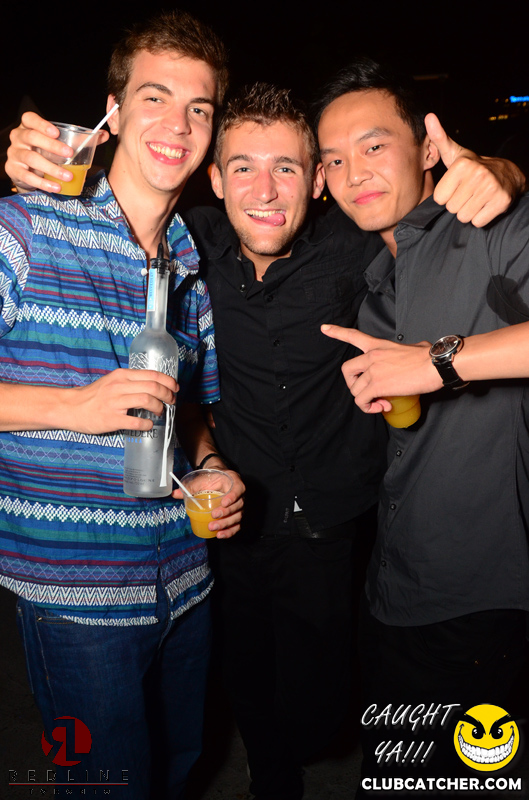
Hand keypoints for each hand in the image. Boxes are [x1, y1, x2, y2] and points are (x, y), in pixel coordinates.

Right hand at [6, 112, 108, 192]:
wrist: (27, 172)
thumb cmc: (45, 153)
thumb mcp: (59, 144)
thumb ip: (80, 139)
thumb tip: (103, 135)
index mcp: (29, 127)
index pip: (29, 118)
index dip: (41, 124)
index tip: (56, 132)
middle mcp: (19, 138)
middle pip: (32, 137)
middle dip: (51, 145)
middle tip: (69, 154)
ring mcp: (14, 153)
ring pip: (31, 158)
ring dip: (51, 168)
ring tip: (68, 176)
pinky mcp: (13, 170)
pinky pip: (27, 176)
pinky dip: (43, 183)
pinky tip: (56, 187)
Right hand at [64, 368, 176, 433]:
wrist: (70, 407)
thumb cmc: (93, 396)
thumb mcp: (112, 381)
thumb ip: (130, 382)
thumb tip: (154, 388)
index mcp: (121, 376)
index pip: (152, 375)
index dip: (168, 382)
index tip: (175, 388)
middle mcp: (119, 386)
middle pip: (153, 387)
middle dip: (167, 395)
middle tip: (171, 402)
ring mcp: (115, 402)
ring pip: (147, 400)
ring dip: (159, 408)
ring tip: (160, 412)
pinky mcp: (112, 419)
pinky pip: (136, 422)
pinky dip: (147, 424)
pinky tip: (148, 425)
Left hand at [172, 469, 244, 538]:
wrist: (217, 479)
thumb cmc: (210, 479)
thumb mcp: (200, 481)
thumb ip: (189, 487)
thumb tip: (175, 494)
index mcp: (233, 481)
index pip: (239, 489)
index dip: (233, 496)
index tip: (223, 502)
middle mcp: (239, 494)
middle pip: (238, 505)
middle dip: (226, 513)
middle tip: (213, 516)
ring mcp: (239, 506)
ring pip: (238, 517)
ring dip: (226, 524)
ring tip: (213, 528)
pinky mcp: (236, 515)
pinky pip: (236, 525)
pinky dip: (229, 531)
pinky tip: (220, 535)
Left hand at [321, 325, 441, 412]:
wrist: (435, 364)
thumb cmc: (429, 357)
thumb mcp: (413, 347)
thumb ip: (405, 351)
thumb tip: (414, 353)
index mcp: (379, 345)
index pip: (353, 336)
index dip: (337, 332)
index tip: (324, 328)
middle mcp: (371, 356)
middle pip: (346, 370)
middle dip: (353, 384)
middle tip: (368, 391)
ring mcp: (372, 370)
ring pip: (354, 390)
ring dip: (365, 400)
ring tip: (381, 402)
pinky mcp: (377, 385)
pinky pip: (362, 401)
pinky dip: (369, 408)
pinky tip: (382, 406)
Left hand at [427, 113, 525, 227]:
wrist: (506, 174)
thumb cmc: (473, 167)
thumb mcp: (455, 153)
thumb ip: (439, 138)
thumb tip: (428, 116)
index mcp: (462, 165)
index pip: (439, 199)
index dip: (446, 196)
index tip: (456, 186)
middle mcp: (478, 175)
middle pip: (451, 208)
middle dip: (457, 204)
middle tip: (467, 193)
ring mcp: (491, 188)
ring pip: (464, 217)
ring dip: (468, 212)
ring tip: (475, 198)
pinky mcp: (501, 201)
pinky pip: (478, 222)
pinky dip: (480, 218)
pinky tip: (484, 205)